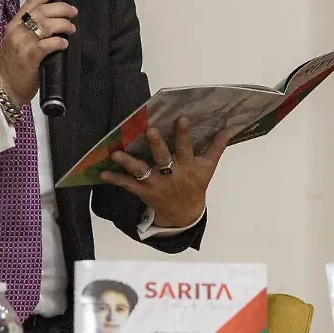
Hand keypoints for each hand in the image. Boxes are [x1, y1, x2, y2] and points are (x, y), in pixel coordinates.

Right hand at [0, 0, 76, 105]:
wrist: (4, 86)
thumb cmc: (13, 65)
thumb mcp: (16, 41)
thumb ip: (29, 29)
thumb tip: (51, 19)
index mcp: (14, 25)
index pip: (31, 3)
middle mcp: (17, 31)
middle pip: (42, 12)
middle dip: (62, 9)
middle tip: (73, 12)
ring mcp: (22, 43)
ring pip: (46, 25)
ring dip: (63, 24)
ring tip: (71, 28)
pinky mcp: (30, 57)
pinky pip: (47, 44)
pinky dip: (59, 41)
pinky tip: (64, 43)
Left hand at [100, 118, 231, 227]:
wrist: (184, 213)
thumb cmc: (196, 184)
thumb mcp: (208, 167)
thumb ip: (217, 146)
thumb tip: (230, 127)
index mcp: (188, 166)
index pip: (186, 148)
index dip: (184, 135)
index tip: (181, 119)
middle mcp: (172, 175)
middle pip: (163, 158)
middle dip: (157, 145)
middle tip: (150, 131)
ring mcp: (156, 184)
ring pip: (141, 172)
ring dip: (128, 163)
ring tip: (115, 153)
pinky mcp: (144, 191)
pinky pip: (128, 185)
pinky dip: (115, 179)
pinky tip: (102, 173)